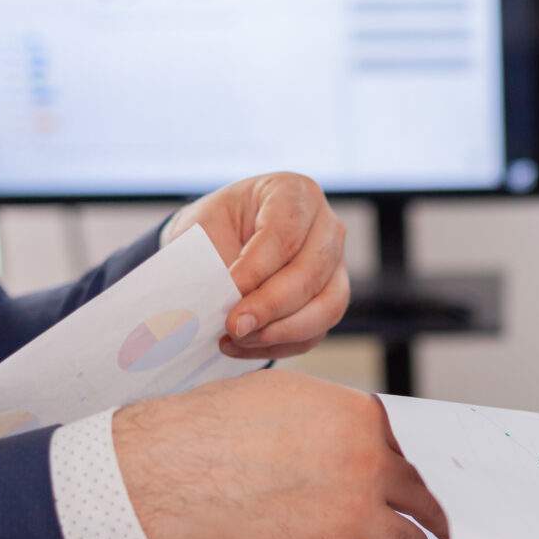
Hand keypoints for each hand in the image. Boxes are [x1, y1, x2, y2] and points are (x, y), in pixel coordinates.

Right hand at [114, 370, 449, 538]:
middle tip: (462, 532)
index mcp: (363, 423)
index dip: (446, 471)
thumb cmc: (223, 424)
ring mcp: (350, 513)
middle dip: (449, 520)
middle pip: (430, 499)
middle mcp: (367, 466)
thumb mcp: (295, 396)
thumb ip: (341, 416)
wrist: (180, 465)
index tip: (459, 485)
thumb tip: (364, 429)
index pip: (427, 448)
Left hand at [163, 173, 348, 360]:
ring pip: (327, 306)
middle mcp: (327, 227)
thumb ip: (211, 262)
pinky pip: (317, 331)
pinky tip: (245, 345)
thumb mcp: (202, 231)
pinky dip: (280, 345)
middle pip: (311, 271)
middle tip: (233, 325)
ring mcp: (337, 266)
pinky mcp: (332, 301)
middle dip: (271, 305)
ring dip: (281, 330)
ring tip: (239, 338)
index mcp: (294, 193)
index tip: (229, 289)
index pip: (285, 233)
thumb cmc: (213, 230)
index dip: (258, 266)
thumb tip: (212, 303)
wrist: (222, 244)